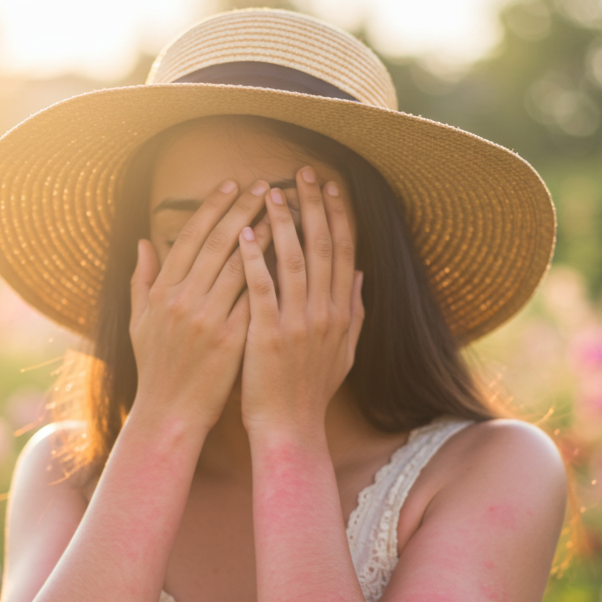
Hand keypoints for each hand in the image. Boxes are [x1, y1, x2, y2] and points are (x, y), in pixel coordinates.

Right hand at [129, 180, 272, 432]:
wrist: (169, 413)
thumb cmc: (156, 368)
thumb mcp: (139, 321)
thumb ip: (141, 279)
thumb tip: (143, 241)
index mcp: (162, 291)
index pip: (190, 236)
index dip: (212, 207)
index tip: (232, 183)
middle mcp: (183, 300)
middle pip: (217, 243)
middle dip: (243, 209)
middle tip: (266, 185)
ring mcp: (207, 320)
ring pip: (240, 266)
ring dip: (264, 235)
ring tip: (284, 212)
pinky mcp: (229, 341)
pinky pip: (255, 300)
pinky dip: (272, 276)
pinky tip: (291, 258)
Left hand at [238, 166, 364, 437]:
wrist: (291, 429)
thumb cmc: (311, 392)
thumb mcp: (343, 352)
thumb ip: (354, 313)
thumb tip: (359, 277)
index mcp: (341, 313)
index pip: (342, 252)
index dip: (336, 216)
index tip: (329, 187)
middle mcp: (324, 314)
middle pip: (321, 247)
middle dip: (312, 206)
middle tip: (301, 172)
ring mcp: (297, 325)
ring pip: (292, 262)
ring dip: (282, 223)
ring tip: (269, 191)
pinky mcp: (267, 337)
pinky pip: (261, 290)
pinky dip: (253, 260)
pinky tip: (243, 235)